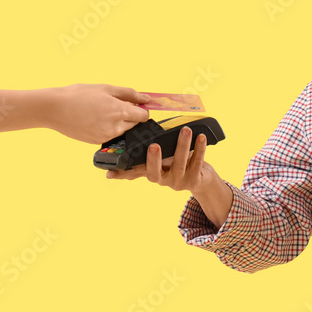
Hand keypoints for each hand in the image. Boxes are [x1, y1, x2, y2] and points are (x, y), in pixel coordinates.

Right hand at [47, 84, 150, 143]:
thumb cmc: (79, 95)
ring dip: (118, 122)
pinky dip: (107, 128)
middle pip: (134, 123)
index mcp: (120, 112)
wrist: (54, 109)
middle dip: (129, 115)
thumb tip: (146, 99)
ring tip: (100, 111)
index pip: (143, 116)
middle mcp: (116, 127)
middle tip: (112, 105)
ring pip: (122, 130)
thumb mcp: (106, 88)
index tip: (134, 104)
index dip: (140, 109)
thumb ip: (129, 94)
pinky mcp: (97, 142)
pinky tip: (94, 120)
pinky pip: (110, 135)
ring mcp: (106, 137)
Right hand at [107, 125, 234, 225]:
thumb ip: (151, 153)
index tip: (109, 173)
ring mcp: (179, 181)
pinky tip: (200, 137)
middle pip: (155, 172)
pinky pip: (197, 162)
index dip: (122, 174)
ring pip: (179, 163)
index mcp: (152, 173)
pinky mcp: (194, 180)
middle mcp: (163, 180)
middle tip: (153, 145)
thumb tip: (139, 136)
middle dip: (154, 159)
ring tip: (185, 130)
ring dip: (182, 145)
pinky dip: (199, 149)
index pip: (134, 174)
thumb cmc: (178, 163)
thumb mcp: (163, 160)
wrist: (202, 179)